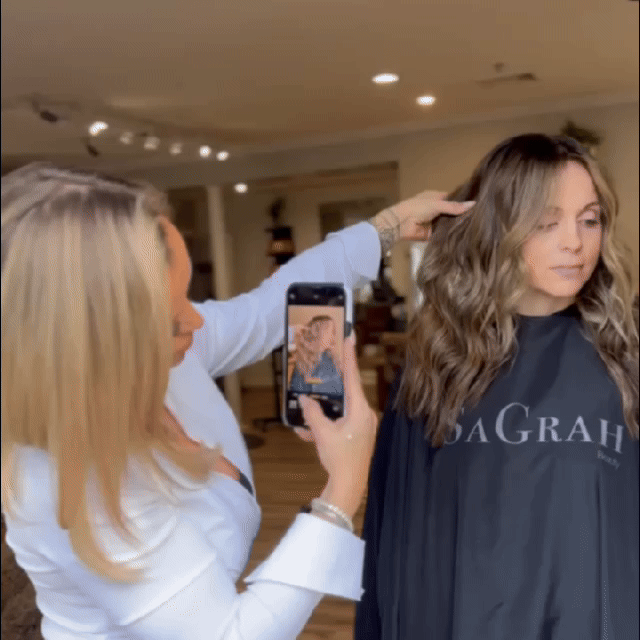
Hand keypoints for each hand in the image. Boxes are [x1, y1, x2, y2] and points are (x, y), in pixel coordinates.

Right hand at [294, 334, 377, 517]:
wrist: (349, 487)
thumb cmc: (340, 459)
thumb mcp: (322, 434)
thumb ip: (312, 413)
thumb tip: (305, 400)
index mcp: (360, 409)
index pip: (353, 376)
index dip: (350, 355)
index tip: (349, 336)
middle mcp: (365, 414)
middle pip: (344, 393)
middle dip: (328, 389)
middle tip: (321, 371)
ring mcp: (362, 425)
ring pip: (339, 410)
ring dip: (322, 414)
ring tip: (306, 422)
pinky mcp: (357, 436)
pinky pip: (339, 424)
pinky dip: (325, 427)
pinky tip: (307, 435)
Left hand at [370, 191, 474, 253]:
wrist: (401, 224)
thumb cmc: (417, 208)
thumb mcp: (437, 204)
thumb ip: (454, 206)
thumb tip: (473, 204)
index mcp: (435, 198)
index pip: (452, 199)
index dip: (462, 202)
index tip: (477, 206)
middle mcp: (435, 209)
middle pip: (451, 213)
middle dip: (461, 216)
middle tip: (479, 219)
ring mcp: (433, 222)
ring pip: (448, 224)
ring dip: (457, 226)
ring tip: (475, 228)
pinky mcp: (432, 234)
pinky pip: (443, 235)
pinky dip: (450, 236)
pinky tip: (464, 238)